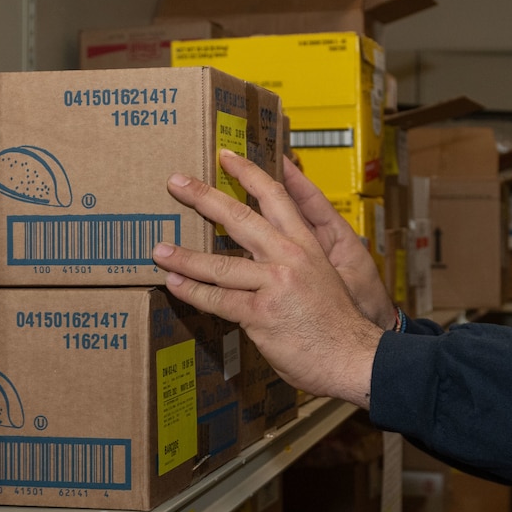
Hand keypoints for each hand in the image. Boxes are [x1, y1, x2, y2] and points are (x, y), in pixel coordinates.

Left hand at [152, 150, 381, 407]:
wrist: (352, 354)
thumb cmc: (336, 322)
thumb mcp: (323, 276)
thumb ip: (293, 262)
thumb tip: (262, 252)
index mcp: (306, 244)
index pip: (275, 196)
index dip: (249, 172)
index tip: (226, 157)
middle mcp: (290, 257)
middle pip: (239, 218)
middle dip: (203, 197)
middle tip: (176, 182)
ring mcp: (275, 284)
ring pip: (220, 264)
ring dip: (185, 256)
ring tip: (159, 248)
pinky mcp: (261, 313)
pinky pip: (218, 300)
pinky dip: (193, 293)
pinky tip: (175, 284)